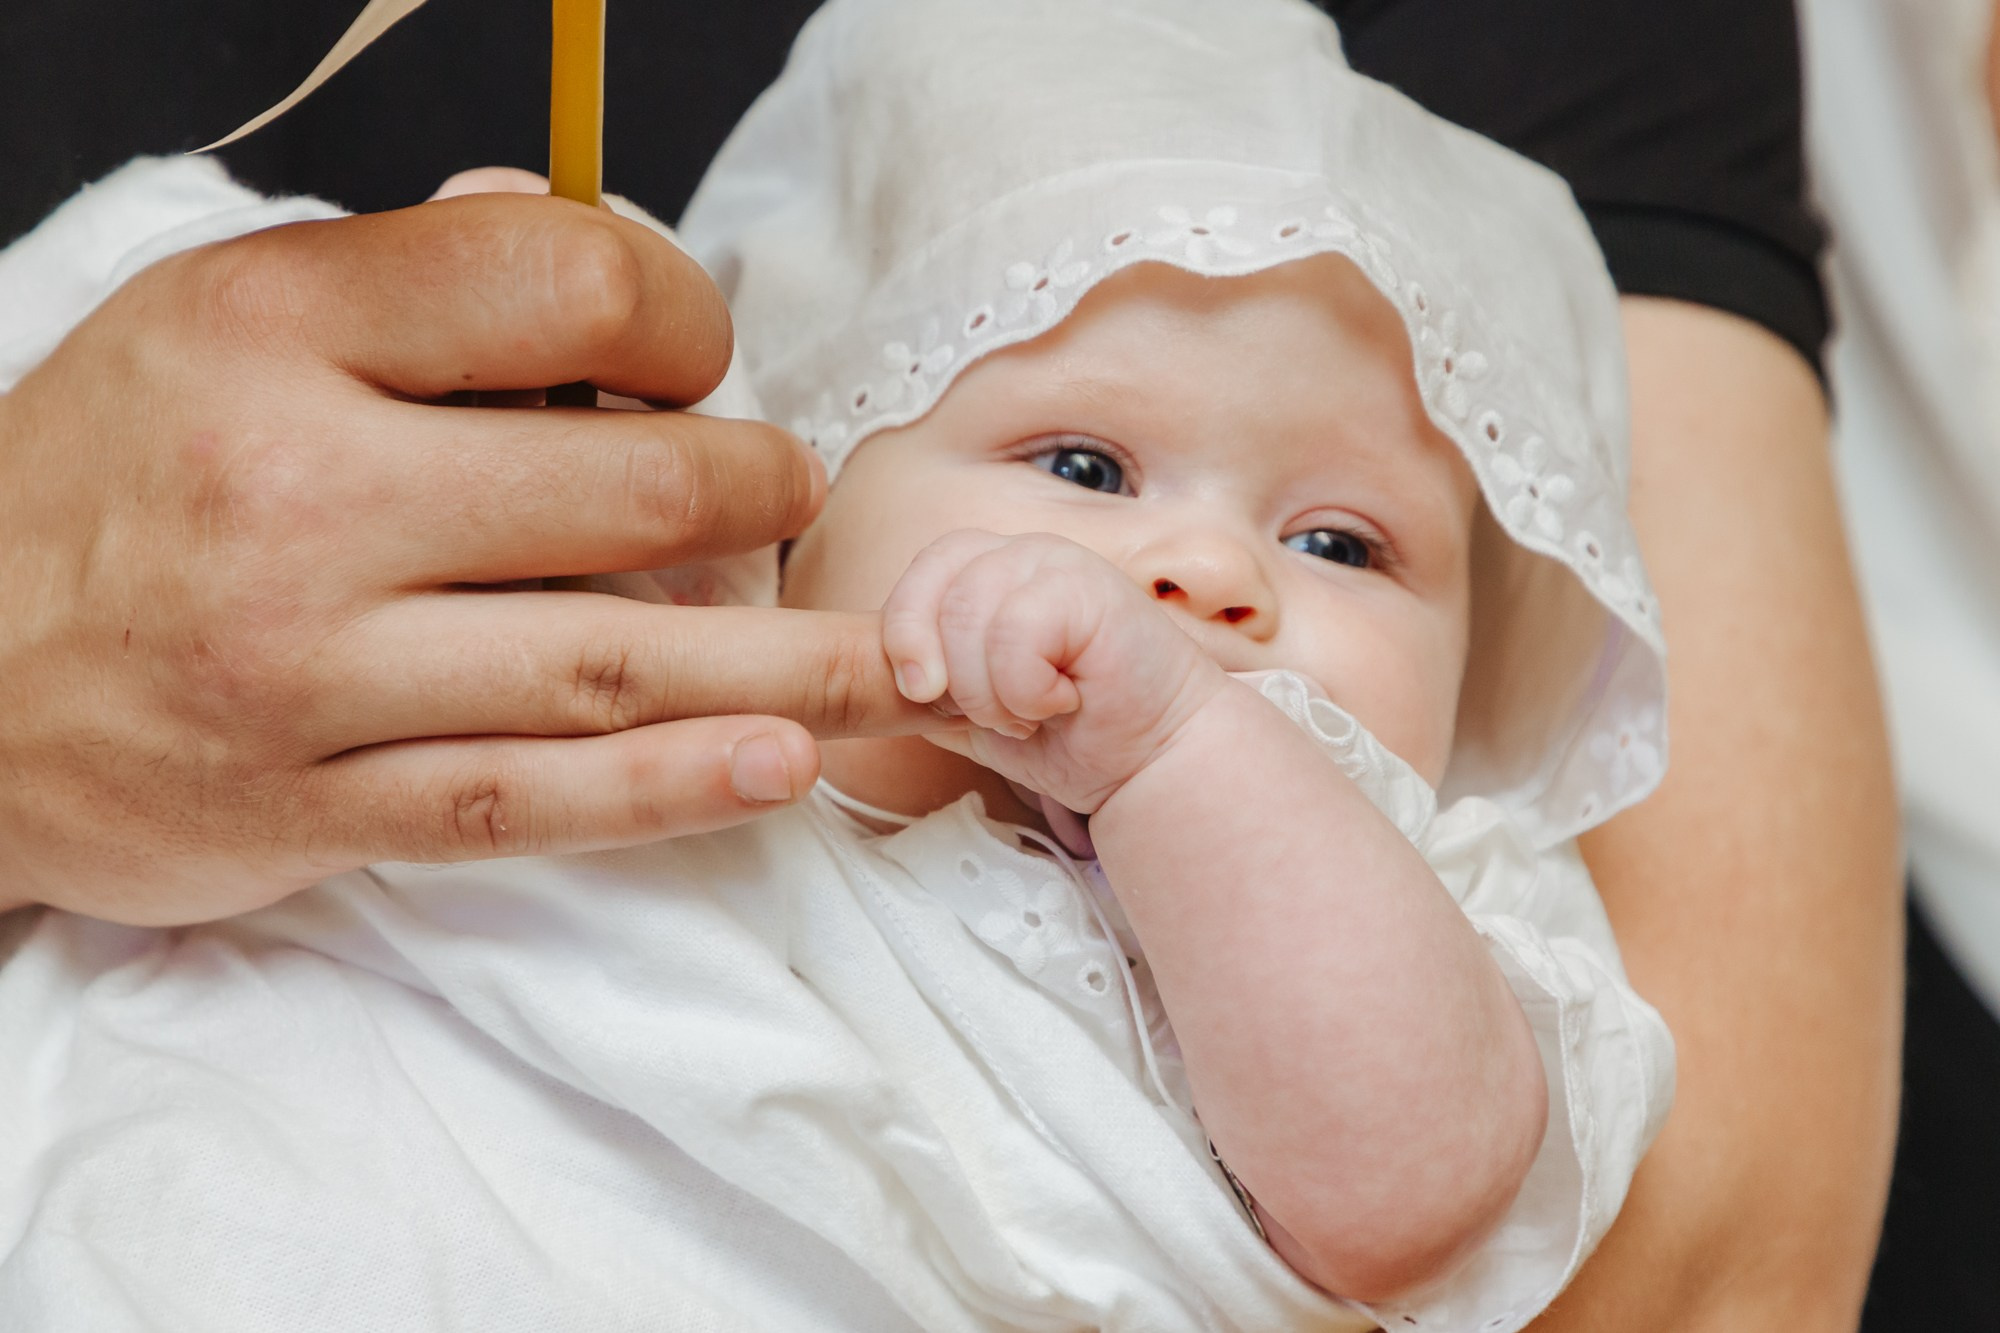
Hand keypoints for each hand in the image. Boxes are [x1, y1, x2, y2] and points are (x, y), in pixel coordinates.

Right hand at [0, 191, 930, 925]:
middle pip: (622, 489)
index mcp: (277, 329)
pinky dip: (668, 788)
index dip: (679, 317)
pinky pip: (527, 800)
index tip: (695, 359)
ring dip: (782, 664)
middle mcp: (295, 494)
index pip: (562, 282)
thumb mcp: (226, 320)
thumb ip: (419, 296)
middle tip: (789, 496)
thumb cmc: (116, 479)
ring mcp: (306, 667)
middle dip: (755, 491)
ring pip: (603, 660)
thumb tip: (619, 298)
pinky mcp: (311, 805)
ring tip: (894, 667)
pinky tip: (776, 768)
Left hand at [881, 530, 1223, 811]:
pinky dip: (1027, 689)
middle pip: (933, 595)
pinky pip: (1014, 634)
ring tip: (1037, 709)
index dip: (905, 635)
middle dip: (954, 677)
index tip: (923, 694)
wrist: (1153, 760)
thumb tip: (866, 678)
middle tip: (1000, 714)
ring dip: (993, 691)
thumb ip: (927, 685)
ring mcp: (1058, 564)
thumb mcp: (974, 711)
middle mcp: (1021, 554)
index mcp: (990, 571)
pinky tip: (1067, 698)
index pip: (918, 577)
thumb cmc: (1073, 734)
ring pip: (968, 617)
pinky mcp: (1091, 588)